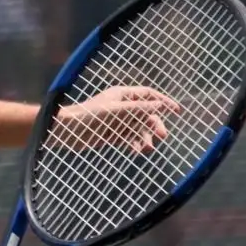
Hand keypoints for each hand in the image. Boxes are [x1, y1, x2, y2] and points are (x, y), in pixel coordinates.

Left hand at [55, 86, 181, 153]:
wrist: (68, 131)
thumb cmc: (90, 115)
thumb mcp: (116, 111)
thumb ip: (138, 109)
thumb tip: (160, 105)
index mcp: (122, 95)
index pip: (148, 95)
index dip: (163, 101)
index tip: (177, 111)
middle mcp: (121, 107)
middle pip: (145, 114)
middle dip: (154, 124)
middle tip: (162, 135)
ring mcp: (116, 121)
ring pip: (138, 129)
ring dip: (144, 137)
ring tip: (146, 148)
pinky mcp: (111, 135)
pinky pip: (128, 139)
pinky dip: (133, 144)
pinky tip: (135, 151)